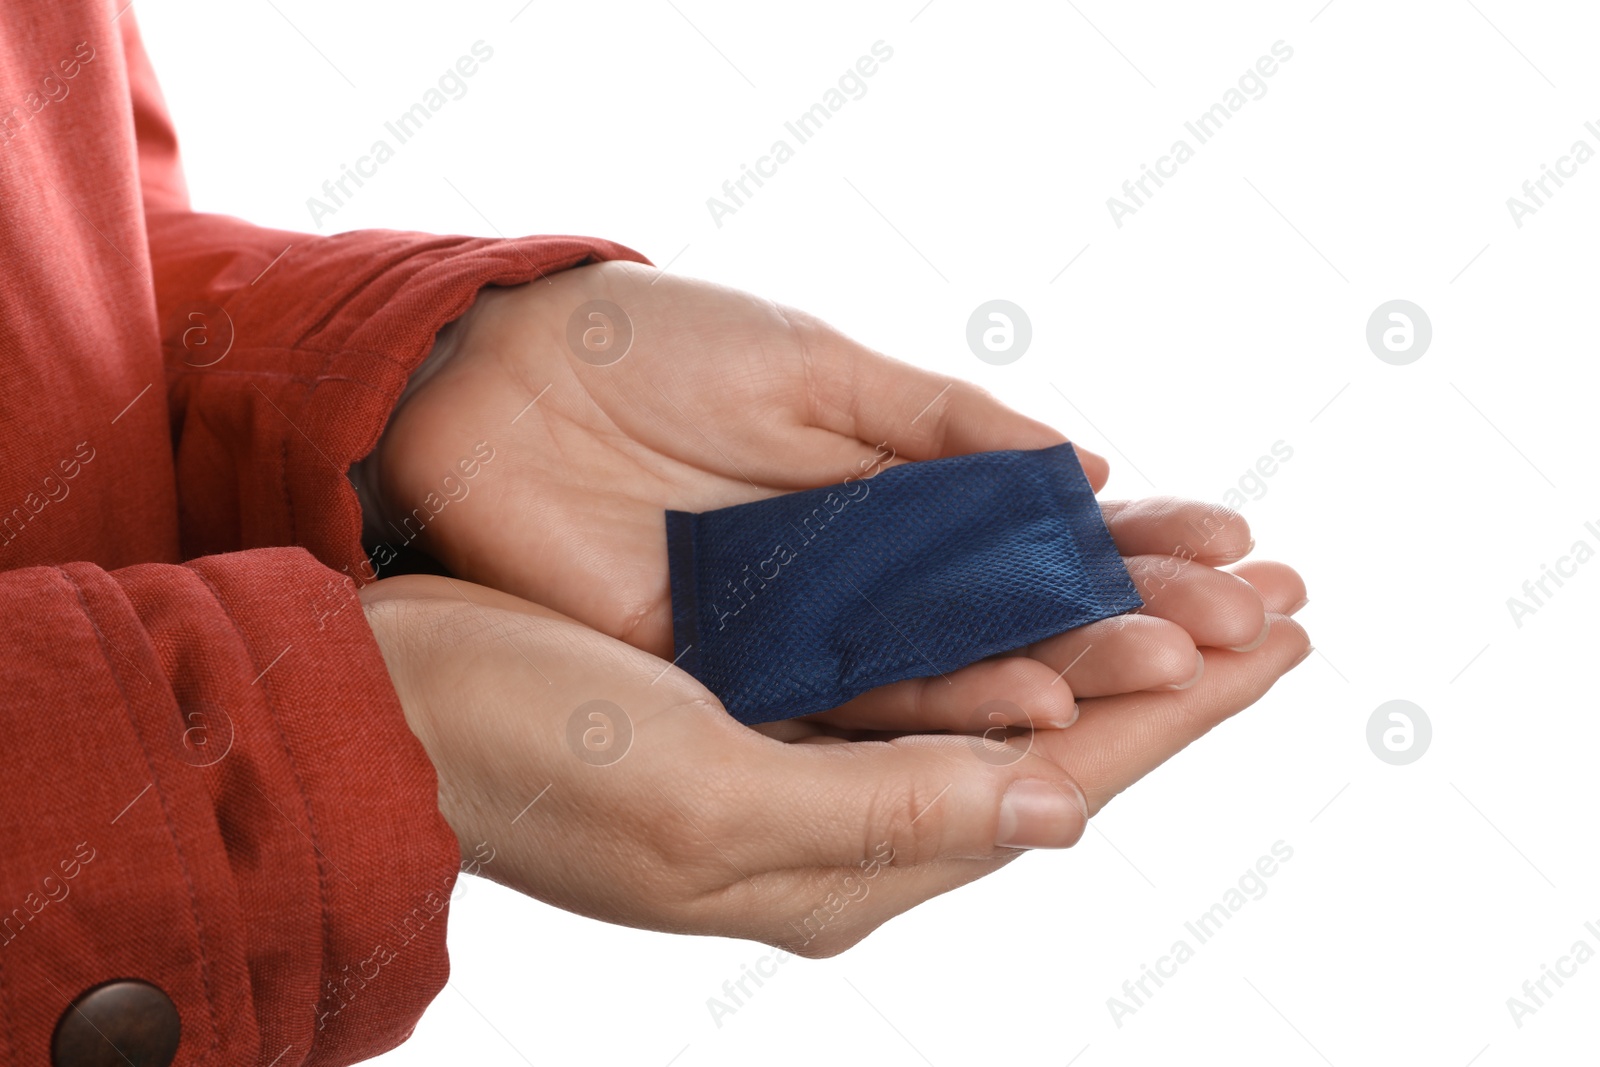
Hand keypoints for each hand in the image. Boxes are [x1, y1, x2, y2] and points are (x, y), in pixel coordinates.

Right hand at [360, 569, 1308, 955]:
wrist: (392, 710)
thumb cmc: (525, 754)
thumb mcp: (708, 800)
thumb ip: (887, 814)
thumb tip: (1061, 811)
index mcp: (842, 868)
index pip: (1057, 783)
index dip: (1179, 714)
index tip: (1280, 642)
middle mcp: (843, 826)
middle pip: (1050, 742)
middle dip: (1169, 671)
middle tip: (1277, 596)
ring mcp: (807, 764)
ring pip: (995, 696)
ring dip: (1095, 632)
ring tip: (1193, 579)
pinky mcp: (768, 705)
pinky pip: (920, 664)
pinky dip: (996, 616)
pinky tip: (1038, 578)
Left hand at [365, 262, 1273, 717]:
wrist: (504, 382)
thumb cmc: (658, 347)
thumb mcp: (821, 368)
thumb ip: (944, 424)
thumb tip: (1082, 462)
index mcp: (891, 492)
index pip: (1039, 534)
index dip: (1139, 546)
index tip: (1243, 550)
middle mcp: (864, 576)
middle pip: (1020, 616)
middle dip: (1140, 620)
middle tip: (1260, 624)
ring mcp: (810, 633)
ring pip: (960, 671)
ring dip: (1074, 670)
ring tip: (1186, 667)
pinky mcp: (742, 676)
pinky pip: (861, 700)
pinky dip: (954, 705)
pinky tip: (1048, 707)